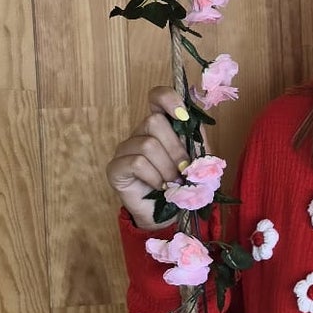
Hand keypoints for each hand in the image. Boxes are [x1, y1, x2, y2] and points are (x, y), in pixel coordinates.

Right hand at [105, 84, 204, 232]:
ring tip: (173, 182)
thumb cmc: (182, 184)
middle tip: (184, 170)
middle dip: (176, 149)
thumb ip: (197, 140)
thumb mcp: (198, 160)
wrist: (168, 215)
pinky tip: (160, 187)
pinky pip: (136, 162)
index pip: (157, 97)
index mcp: (161, 125)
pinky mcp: (115, 168)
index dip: (168, 98)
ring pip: (147, 144)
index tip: (182, 115)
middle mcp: (140, 132)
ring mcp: (125, 149)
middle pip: (154, 121)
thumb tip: (194, 121)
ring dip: (167, 167)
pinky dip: (154, 177)